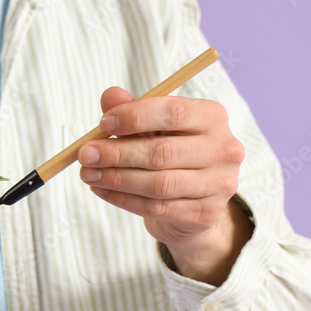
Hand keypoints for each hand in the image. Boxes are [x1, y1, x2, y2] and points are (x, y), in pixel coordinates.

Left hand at [78, 87, 251, 285]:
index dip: (135, 117)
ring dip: (116, 179)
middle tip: (86, 154)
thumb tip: (110, 96)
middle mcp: (224, 149)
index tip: (103, 123)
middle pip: (162, 152)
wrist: (194, 200)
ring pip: (157, 184)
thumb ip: (134, 110)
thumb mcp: (154, 127)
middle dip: (117, 153)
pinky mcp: (204, 214)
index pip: (174, 113)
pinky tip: (102, 189)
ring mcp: (218, 184)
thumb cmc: (172, 153)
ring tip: (88, 173)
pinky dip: (123, 199)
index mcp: (213, 117)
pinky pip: (156, 208)